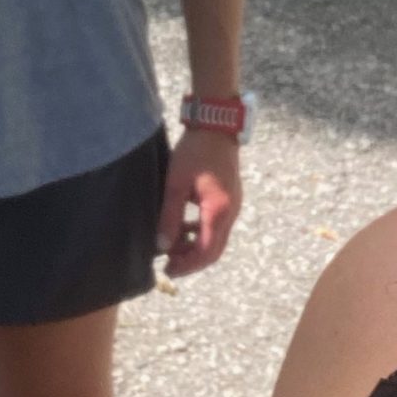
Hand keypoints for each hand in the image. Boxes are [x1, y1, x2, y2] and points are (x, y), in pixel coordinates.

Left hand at [157, 129, 241, 278]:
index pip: (204, 252)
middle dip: (191, 261)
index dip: (186, 265)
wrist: (217, 127)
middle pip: (214, 251)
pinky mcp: (232, 199)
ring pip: (217, 240)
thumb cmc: (194, 152)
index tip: (167, 269)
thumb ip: (170, 217)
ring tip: (172, 246)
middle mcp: (231, 213)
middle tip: (169, 265)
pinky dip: (202, 233)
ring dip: (196, 248)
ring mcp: (234, 207)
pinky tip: (184, 227)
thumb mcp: (176, 184)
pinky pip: (218, 226)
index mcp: (218, 211)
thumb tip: (162, 246)